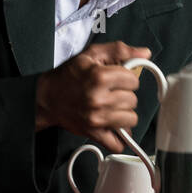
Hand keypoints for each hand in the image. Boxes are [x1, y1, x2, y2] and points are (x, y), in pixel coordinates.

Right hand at [35, 42, 151, 152]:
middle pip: (133, 100)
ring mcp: (96, 117)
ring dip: (124, 114)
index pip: (133, 81)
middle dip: (125, 96)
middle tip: (111, 93)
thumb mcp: (92, 54)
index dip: (127, 79)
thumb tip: (144, 53)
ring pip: (130, 119)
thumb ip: (119, 50)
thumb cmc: (68, 75)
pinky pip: (118, 142)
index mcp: (99, 77)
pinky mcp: (93, 132)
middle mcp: (98, 98)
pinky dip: (119, 137)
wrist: (47, 97)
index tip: (118, 80)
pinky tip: (114, 126)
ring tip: (112, 108)